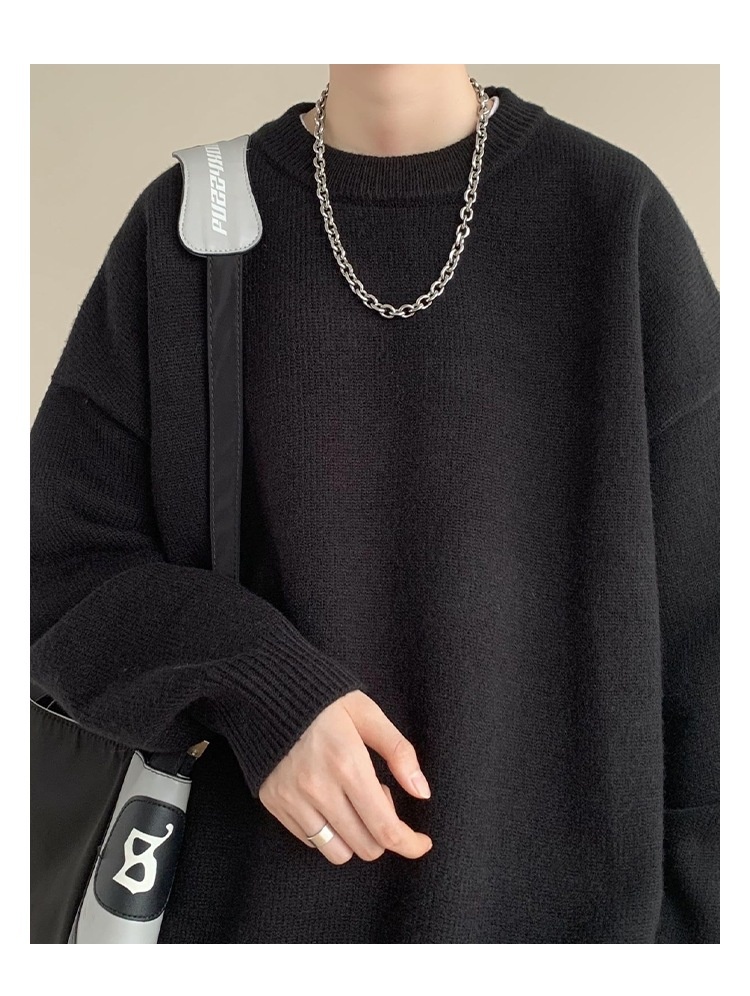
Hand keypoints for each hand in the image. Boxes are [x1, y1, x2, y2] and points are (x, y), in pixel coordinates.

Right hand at [258, 690, 432, 864]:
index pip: (385, 828)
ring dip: (355, 838)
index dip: (410, 844)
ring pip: (338, 853)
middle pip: (366, 847)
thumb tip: (422, 792)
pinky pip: (311, 841)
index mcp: (348, 765)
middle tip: (379, 797)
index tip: (422, 843)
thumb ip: (399, 752)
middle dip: (384, 834)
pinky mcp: (275, 803)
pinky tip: (329, 801)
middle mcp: (319, 789)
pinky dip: (328, 831)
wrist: (268, 692)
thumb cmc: (325, 702)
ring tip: (352, 802)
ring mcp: (293, 799)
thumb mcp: (367, 714)